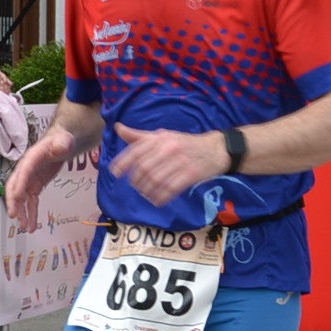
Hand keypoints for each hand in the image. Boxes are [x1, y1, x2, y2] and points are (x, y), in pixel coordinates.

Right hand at [3, 123, 76, 229]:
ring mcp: (29, 179)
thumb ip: (62, 144)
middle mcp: (26, 170)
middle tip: (13, 214)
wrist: (62, 142)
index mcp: (31, 158)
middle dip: (12, 200)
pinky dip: (31, 213)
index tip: (17, 197)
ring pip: (21, 198)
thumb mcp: (63, 140)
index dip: (19, 184)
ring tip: (25, 227)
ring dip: (22, 212)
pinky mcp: (35, 186)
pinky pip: (31, 202)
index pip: (23, 171)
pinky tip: (32, 226)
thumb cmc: (61, 140)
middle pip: (14, 185)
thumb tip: (61, 146)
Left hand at [110, 123, 227, 204]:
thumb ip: (140, 136)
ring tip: (146, 195)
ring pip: (156, 180)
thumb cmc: (185, 143)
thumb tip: (118, 128)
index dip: (123, 163)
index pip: (136, 151)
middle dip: (136, 181)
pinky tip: (157, 201)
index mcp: (160, 138)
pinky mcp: (191, 174)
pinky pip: (171, 189)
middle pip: (144, 168)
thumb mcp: (163, 135)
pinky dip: (161, 197)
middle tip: (136, 187)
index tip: (115, 173)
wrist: (216, 149)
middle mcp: (169, 148)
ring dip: (147, 191)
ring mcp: (180, 161)